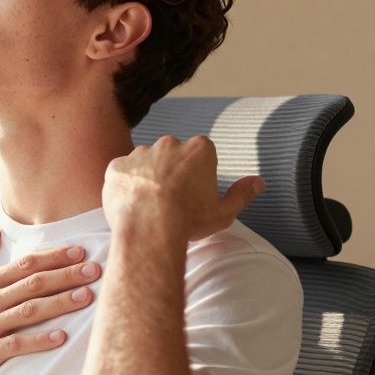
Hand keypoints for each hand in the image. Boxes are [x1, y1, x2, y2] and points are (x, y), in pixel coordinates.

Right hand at [0, 225, 100, 374]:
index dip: (55, 257)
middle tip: (97, 269)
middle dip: (68, 275)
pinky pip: (16, 344)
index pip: (25, 265)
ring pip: (30, 311)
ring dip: (61, 303)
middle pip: (34, 284)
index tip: (80, 250)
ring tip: (88, 297)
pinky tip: (60, 337)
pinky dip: (39, 340)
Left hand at [102, 135, 264, 241]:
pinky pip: (121, 173)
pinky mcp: (116, 166)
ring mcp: (140, 153)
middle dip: (171, 173)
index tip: (193, 196)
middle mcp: (169, 143)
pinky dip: (124, 186)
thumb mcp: (224, 211)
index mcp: (199, 149)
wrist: (149, 231)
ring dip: (146, 178)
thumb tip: (258, 182)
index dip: (197, 177)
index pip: (200, 156)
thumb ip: (242, 193)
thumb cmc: (189, 222)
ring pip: (145, 163)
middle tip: (170, 202)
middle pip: (171, 156)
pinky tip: (130, 205)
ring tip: (148, 206)